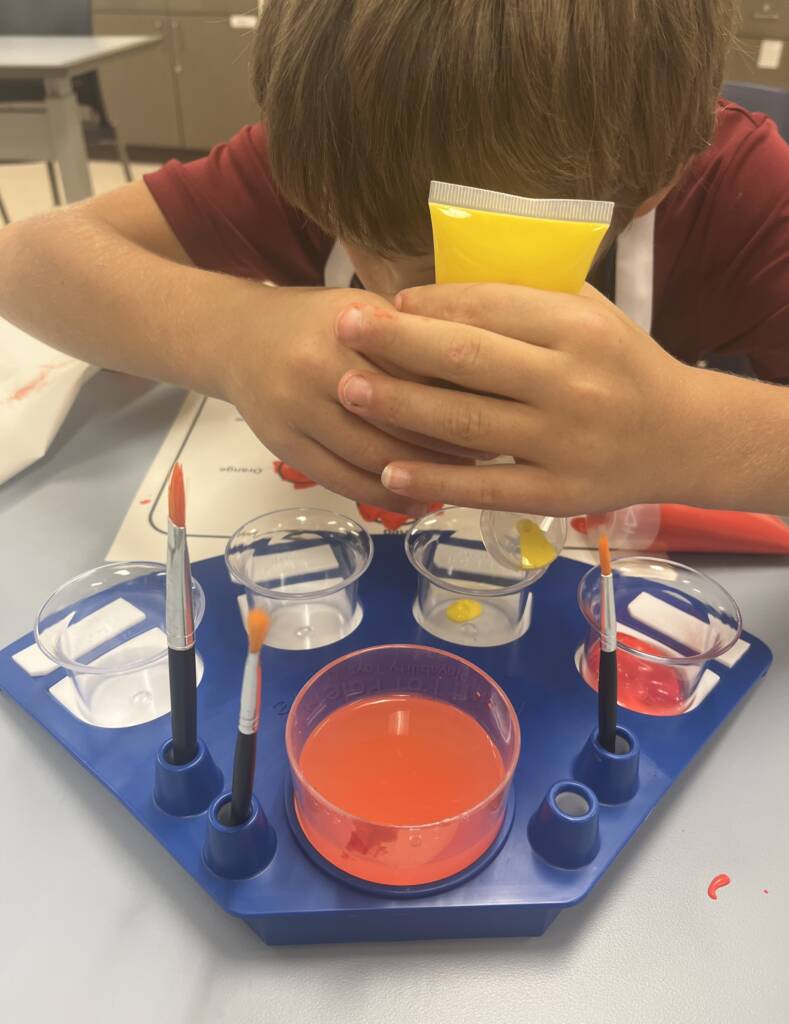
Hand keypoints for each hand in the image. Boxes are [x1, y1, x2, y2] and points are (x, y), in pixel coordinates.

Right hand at [221, 286, 475, 511]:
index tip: (506, 406)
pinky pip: (341, 481)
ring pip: (372, 455)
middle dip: (452, 439)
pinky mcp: (286, 447)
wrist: (235, 337)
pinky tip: (418, 503)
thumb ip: (411, 335)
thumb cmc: (316, 322)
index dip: (465, 390)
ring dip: (423, 474)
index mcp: (349, 326)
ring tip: (464, 482)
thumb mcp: (362, 309)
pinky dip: (384, 496)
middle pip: (399, 416)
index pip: (419, 365)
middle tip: (495, 450)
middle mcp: (318, 368)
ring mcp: (297, 411)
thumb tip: (486, 372)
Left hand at [334, 283, 701, 514]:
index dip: (431, 304)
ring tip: (348, 390)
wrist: (684, 437)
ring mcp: (560, 444)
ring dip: (399, 406)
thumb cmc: (625, 367)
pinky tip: (388, 469)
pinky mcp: (556, 494)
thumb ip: (531, 301)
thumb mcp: (592, 316)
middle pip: (465, 359)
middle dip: (396, 343)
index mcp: (577, 329)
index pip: (489, 308)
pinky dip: (434, 479)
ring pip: (465, 424)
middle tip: (343, 328)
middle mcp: (568, 384)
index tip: (387, 303)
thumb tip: (445, 286)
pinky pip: (484, 487)